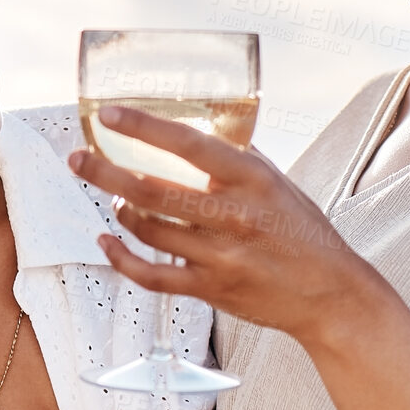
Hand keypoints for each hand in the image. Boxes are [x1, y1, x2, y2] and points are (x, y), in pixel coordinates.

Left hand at [67, 106, 362, 342]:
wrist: (329, 294)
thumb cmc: (303, 233)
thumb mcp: (279, 183)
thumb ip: (238, 160)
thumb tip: (198, 129)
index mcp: (252, 180)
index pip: (189, 145)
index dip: (144, 128)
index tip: (109, 115)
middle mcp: (233, 215)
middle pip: (151, 190)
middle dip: (105, 172)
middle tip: (79, 159)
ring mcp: (220, 255)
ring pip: (147, 229)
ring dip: (120, 211)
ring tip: (114, 200)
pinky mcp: (210, 289)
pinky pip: (151, 275)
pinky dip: (121, 258)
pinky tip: (107, 242)